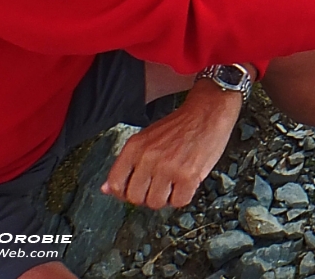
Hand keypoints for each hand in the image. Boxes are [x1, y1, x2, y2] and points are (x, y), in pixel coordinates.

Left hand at [101, 80, 241, 208]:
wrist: (208, 112)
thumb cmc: (179, 126)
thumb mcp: (146, 139)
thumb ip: (127, 164)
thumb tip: (106, 189)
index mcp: (135, 147)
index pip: (116, 183)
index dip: (124, 192)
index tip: (136, 189)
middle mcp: (149, 157)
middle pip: (135, 198)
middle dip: (147, 195)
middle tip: (159, 185)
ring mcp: (168, 167)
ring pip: (156, 203)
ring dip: (166, 197)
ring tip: (174, 182)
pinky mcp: (188, 175)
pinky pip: (179, 202)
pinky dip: (184, 196)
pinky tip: (186, 182)